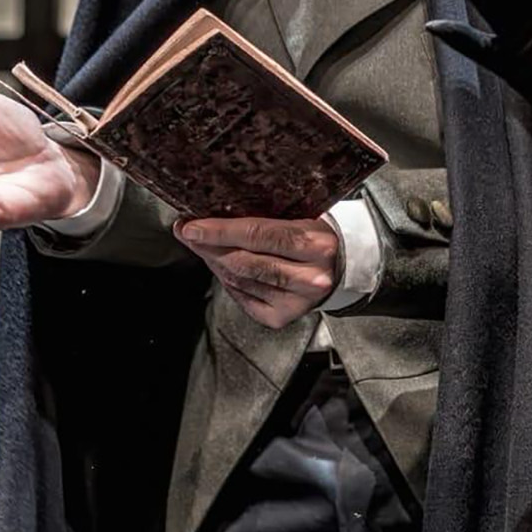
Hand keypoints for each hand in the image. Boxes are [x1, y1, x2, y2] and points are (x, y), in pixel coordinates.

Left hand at [172, 216, 339, 328]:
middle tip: (188, 235)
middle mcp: (310, 277)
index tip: (192, 226)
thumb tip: (215, 214)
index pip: (259, 234)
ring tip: (203, 248)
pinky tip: (224, 268)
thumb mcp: (302, 219)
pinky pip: (242, 297)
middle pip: (244, 261)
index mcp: (316, 244)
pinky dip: (228, 281)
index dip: (220, 231)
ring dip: (215, 262)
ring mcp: (296, 301)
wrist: (343, 267)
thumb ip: (266, 220)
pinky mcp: (283, 317)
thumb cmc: (316, 238)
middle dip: (209, 247)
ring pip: (240, 279)